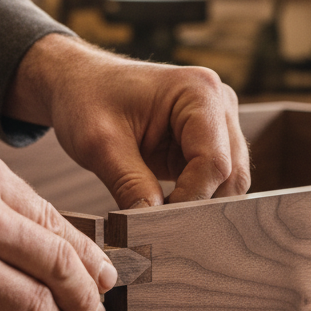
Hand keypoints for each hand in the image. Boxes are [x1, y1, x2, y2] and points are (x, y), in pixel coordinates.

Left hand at [7, 34, 250, 207]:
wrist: (78, 83)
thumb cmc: (86, 99)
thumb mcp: (100, 144)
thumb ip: (130, 185)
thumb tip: (150, 227)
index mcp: (199, 92)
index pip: (215, 162)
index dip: (190, 199)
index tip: (155, 220)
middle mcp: (220, 104)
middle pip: (232, 175)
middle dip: (198, 205)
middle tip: (159, 226)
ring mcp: (219, 123)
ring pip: (229, 182)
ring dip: (198, 204)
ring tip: (159, 215)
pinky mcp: (210, 141)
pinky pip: (215, 182)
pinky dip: (194, 199)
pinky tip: (165, 206)